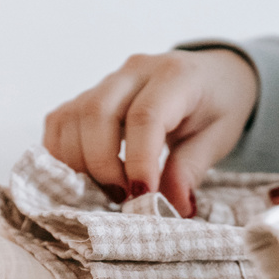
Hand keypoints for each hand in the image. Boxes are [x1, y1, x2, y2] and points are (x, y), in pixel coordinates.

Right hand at [43, 48, 258, 214]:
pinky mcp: (88, 94)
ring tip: (109, 190)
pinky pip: (60, 122)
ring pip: (71, 118)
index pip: (145, 117)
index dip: (138, 161)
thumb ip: (192, 169)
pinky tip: (86, 177)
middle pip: (97, 113)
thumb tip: (172, 208)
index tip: (141, 197)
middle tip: (124, 197)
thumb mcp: (219, 137)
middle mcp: (135, 71)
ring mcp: (107, 80)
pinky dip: (63, 155)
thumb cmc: (217, 106)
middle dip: (103, 165)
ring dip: (80, 164)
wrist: (211, 75)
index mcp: (176, 76)